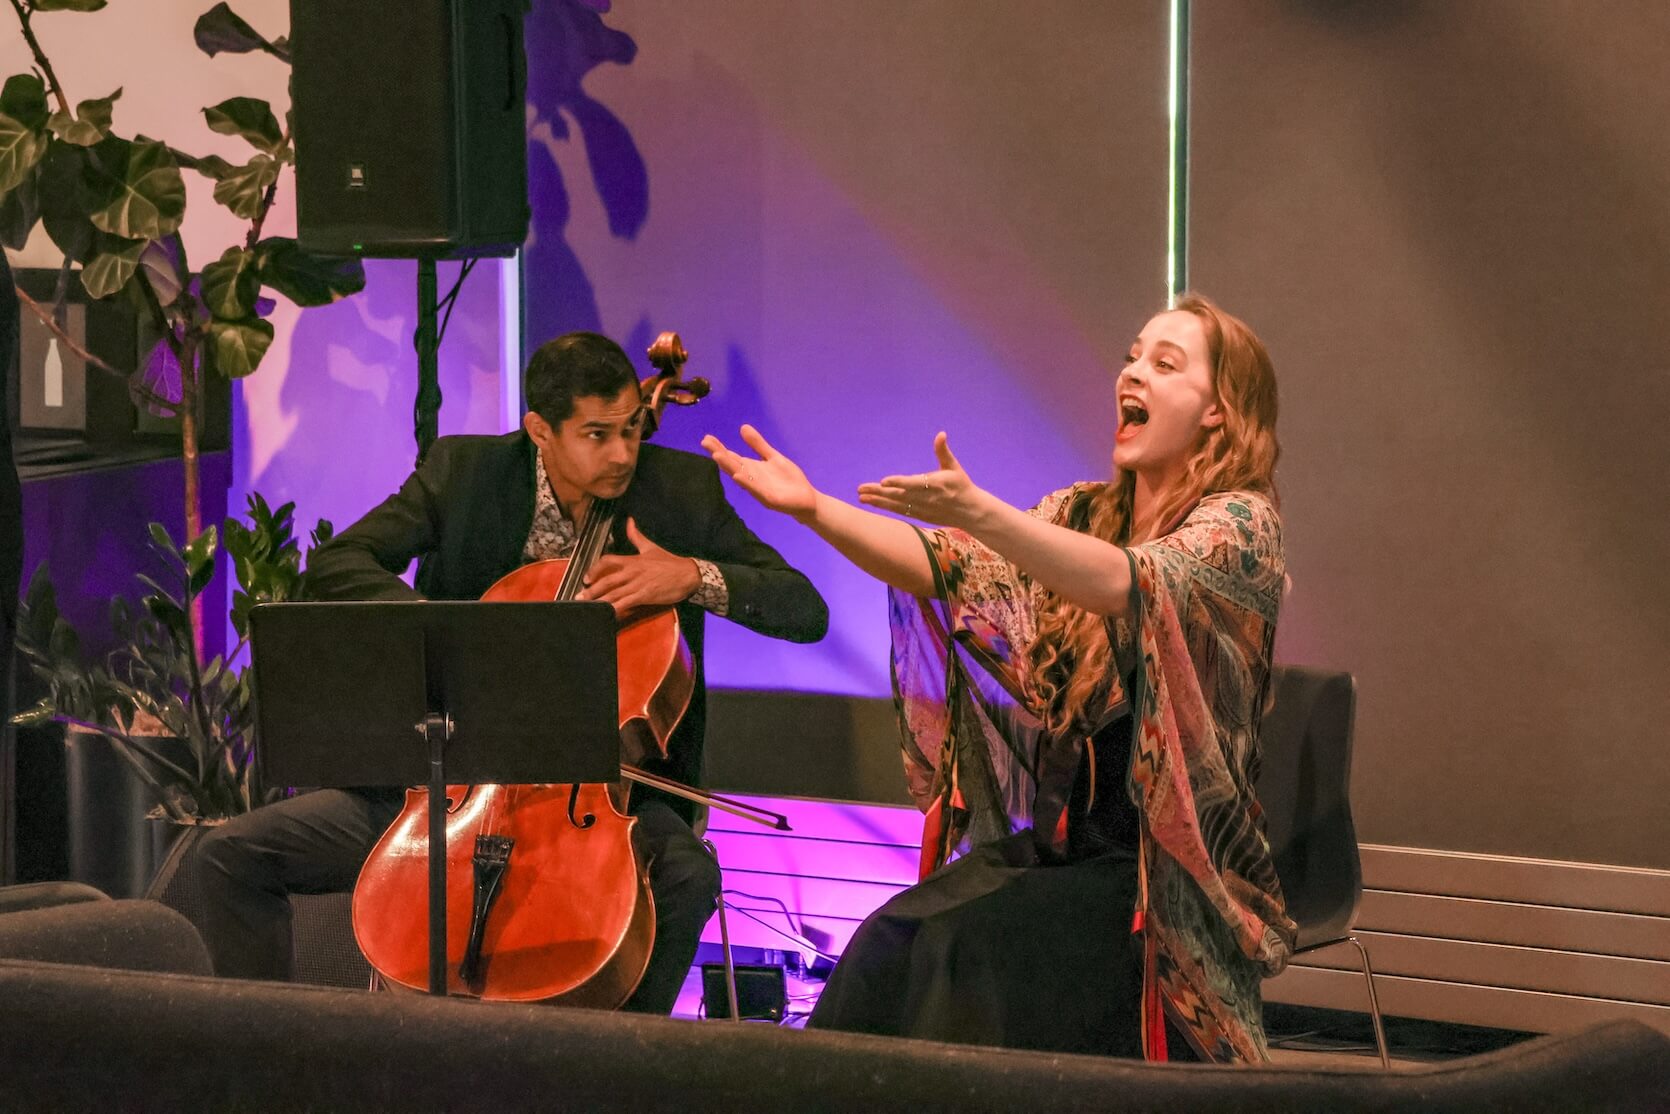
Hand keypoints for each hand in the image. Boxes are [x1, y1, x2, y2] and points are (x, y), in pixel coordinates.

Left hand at [577, 519, 699, 616]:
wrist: (688, 575)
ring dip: (599, 601)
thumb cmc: (670, 562)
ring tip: (587, 607)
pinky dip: (615, 608)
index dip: (594, 569)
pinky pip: (626, 603)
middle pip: (606, 580)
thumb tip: (629, 521)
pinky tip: (607, 613)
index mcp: (632, 560)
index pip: (607, 561)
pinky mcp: (645, 596)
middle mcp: (632, 572)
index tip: (586, 578)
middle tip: (579, 597)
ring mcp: (638, 585)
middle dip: (592, 590)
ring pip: (613, 593)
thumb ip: (636, 536)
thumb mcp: (651, 547)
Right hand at [701, 424, 818, 521]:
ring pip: (741, 477)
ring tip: (717, 456)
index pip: (732, 457)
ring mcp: (759, 490)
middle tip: (705, 442)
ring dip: (729, 467)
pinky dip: (747, 483)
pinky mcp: (770, 499)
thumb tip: (743, 427)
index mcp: (751, 469)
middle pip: (732, 465)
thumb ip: (758, 445)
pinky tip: (738, 476)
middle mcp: (751, 479)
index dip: (719, 448)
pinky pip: (756, 490)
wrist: (807, 500)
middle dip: (719, 454)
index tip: (707, 438)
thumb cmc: (788, 480)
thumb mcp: (773, 457)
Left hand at [857, 432, 987, 528]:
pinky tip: (873, 503)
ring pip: (896, 505)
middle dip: (879, 493)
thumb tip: (941, 433)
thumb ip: (943, 451)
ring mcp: (922, 509)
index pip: (913, 484)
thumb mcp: (954, 467)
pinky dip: (886, 507)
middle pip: (898, 496)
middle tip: (860, 489)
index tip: (883, 481)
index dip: (898, 482)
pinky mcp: (920, 516)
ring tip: (861, 497)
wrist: (970, 512)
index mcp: (935, 485)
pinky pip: (900, 511)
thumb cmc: (961, 486)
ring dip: (878, 501)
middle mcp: (926, 499)